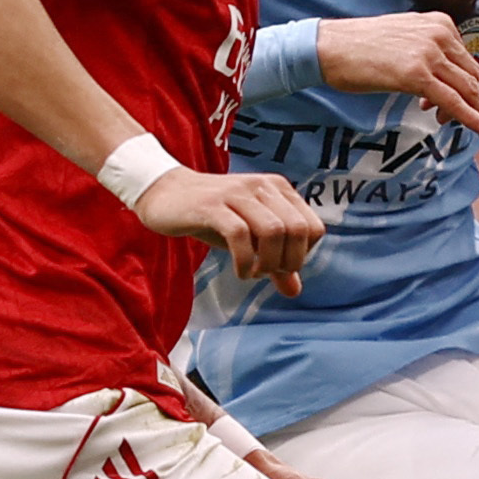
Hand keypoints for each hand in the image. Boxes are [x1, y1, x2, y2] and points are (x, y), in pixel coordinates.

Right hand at [134, 169, 323, 292]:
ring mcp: (237, 194)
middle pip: (298, 229)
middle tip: (268, 273)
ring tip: (253, 273)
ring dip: (268, 263)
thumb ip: (274, 262)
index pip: (313, 228)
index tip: (280, 266)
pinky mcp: (212, 206)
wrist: (165, 193)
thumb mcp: (249, 238)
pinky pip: (240, 235)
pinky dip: (245, 261)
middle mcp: (262, 187)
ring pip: (273, 231)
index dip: (303, 254)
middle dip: (289, 261)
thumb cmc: (213, 216)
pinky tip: (240, 271)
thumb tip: (295, 292)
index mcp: (278, 189)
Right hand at [312, 11, 478, 136]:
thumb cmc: (359, 45)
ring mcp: (430, 54)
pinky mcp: (418, 75)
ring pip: (468, 90)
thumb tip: (446, 76)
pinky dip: (473, 119)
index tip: (451, 101)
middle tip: (451, 118)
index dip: (464, 85)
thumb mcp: (404, 37)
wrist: (329, 46)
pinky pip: (455, 102)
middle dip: (469, 100)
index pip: (467, 59)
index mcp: (440, 22)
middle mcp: (440, 34)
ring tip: (466, 128)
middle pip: (472, 75)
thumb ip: (429, 51)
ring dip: (473, 112)